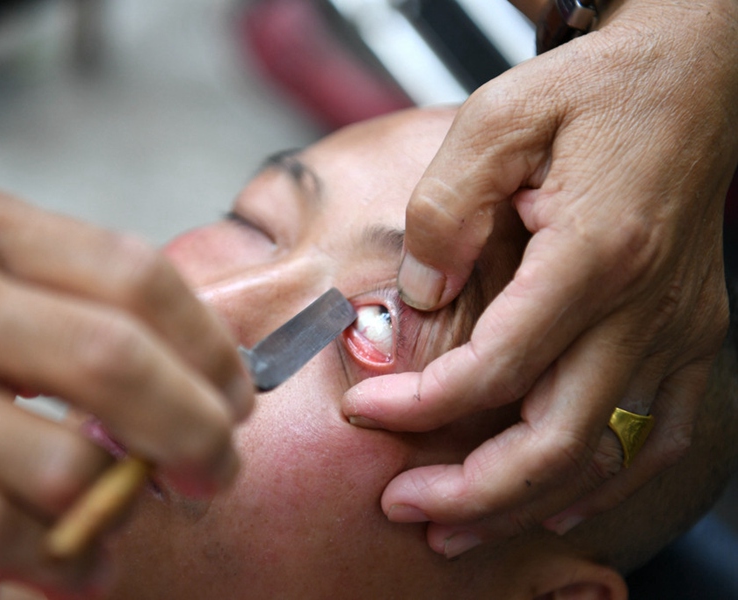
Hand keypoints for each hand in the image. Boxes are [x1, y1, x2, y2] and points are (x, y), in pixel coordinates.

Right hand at [0, 183, 252, 586]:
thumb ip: (64, 299)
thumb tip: (194, 365)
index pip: (135, 275)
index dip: (208, 345)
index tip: (237, 394)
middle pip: (115, 362)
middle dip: (196, 430)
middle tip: (218, 467)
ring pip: (62, 463)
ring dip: (119, 505)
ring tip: (124, 512)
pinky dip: (63, 563)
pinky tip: (83, 565)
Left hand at [342, 0, 737, 555]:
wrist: (688, 80)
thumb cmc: (590, 95)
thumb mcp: (497, 121)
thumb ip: (445, 211)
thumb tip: (418, 297)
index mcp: (595, 253)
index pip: (498, 366)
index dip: (423, 404)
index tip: (366, 411)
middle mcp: (647, 306)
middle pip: (558, 440)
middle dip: (472, 491)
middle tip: (404, 505)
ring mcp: (677, 329)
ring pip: (605, 456)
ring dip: (525, 505)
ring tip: (456, 528)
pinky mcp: (688, 335)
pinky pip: (659, 438)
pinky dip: (605, 484)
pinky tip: (557, 506)